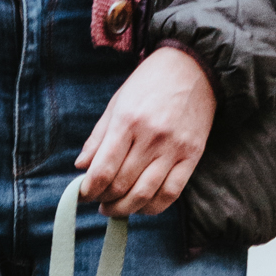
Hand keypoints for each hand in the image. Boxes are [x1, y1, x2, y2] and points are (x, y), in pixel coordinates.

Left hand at [76, 46, 215, 216]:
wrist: (195, 66)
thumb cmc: (150, 84)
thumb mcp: (117, 103)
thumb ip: (97, 138)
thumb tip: (80, 167)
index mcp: (128, 121)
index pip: (102, 171)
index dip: (88, 191)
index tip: (83, 194)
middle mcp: (151, 137)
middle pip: (120, 186)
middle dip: (103, 200)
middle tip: (98, 200)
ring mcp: (174, 148)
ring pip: (144, 195)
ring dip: (124, 209)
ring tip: (114, 208)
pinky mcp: (192, 155)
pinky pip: (170, 194)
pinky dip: (152, 207)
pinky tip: (140, 205)